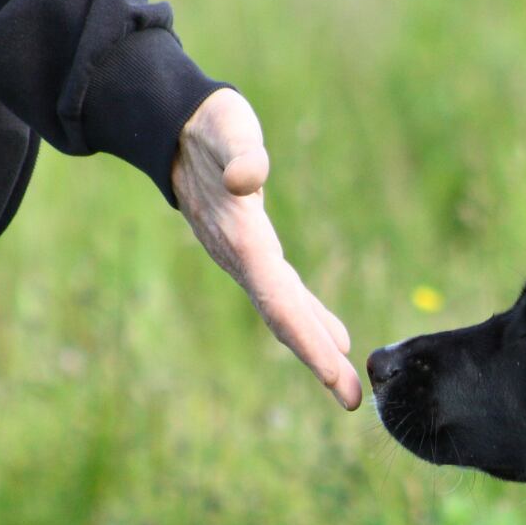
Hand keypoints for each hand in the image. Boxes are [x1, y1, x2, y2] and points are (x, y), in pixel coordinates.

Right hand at [172, 89, 360, 409]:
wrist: (174, 125)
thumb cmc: (207, 124)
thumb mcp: (226, 127)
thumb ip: (240, 152)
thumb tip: (247, 178)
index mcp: (242, 237)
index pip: (279, 300)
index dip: (307, 337)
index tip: (336, 372)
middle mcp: (243, 257)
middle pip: (284, 319)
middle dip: (317, 360)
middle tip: (351, 400)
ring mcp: (246, 257)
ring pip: (285, 312)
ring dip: (315, 348)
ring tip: (345, 385)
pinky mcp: (254, 248)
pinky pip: (285, 294)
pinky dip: (310, 318)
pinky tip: (335, 338)